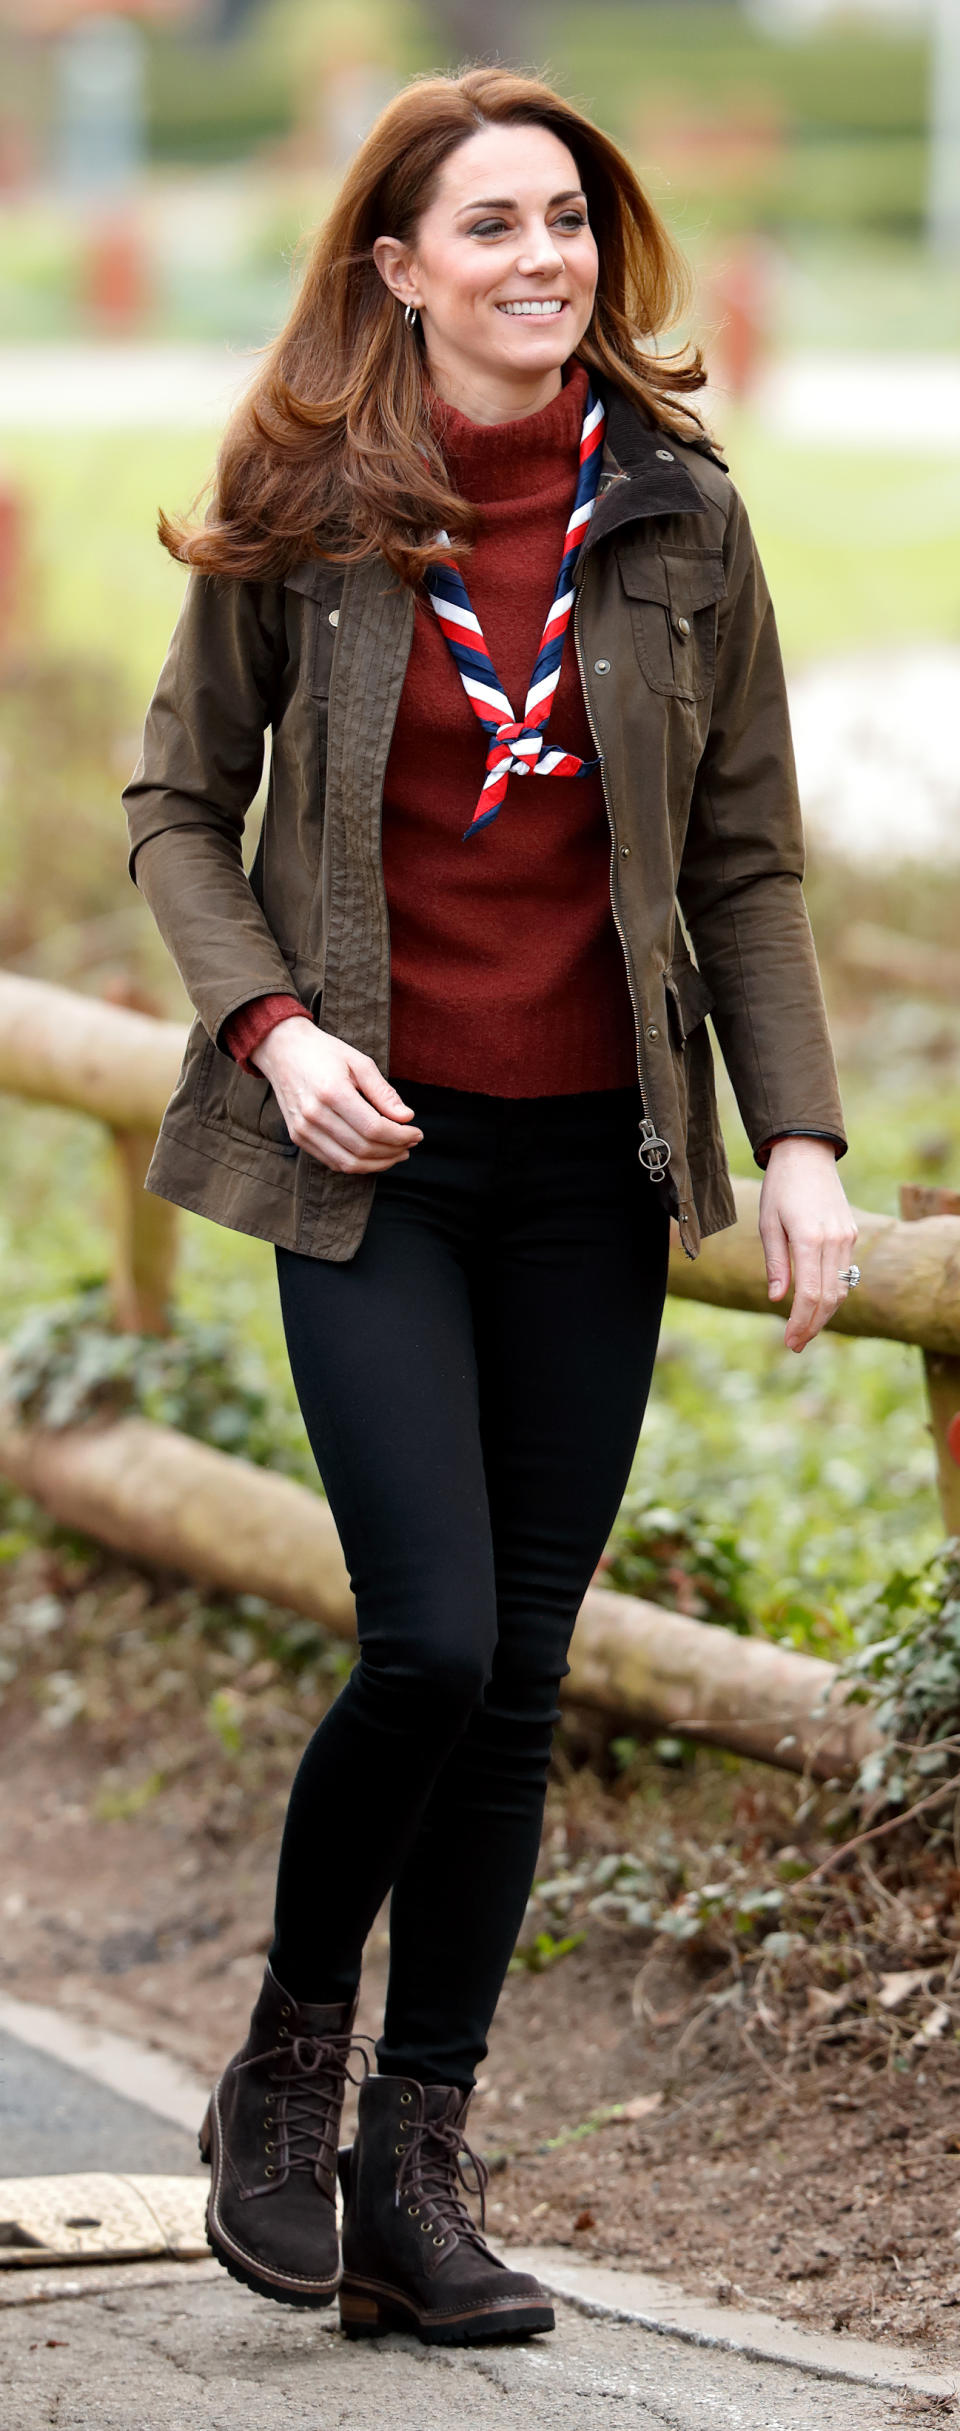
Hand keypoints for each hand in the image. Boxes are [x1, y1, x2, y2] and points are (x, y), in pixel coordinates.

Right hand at [252, 1017, 422, 1172]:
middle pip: (363, 1148)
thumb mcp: (359, 1062)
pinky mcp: (298, 1137)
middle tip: (410, 1144)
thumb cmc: (324, 1053)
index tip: (417, 1133)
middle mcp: (314, 1115)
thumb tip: (406, 1118)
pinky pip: (332, 1162)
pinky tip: (374, 1156)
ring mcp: (303, 1129)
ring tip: (397, 1153)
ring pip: (348, 1163)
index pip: (374, 1128)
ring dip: (378, 1163)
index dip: (400, 1136)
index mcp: (332, 1092)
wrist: (282, 1050)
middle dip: (394, 1151)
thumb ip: (383, 1092)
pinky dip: (357, 1164)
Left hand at [758, 1137, 858, 1352]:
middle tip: (795, 1344)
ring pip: (841, 1289)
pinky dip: (832, 1294)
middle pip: (830, 1298)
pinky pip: (844, 1273)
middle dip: (813, 1325)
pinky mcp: (851, 1234)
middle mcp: (835, 1240)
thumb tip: (777, 1299)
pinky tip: (816, 1305)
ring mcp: (847, 1238)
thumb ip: (776, 1262)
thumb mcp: (768, 1223)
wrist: (807, 1154)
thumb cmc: (780, 1188)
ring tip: (805, 1330)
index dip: (800, 1322)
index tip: (789, 1341)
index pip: (810, 1294)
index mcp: (810, 1238)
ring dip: (825, 1314)